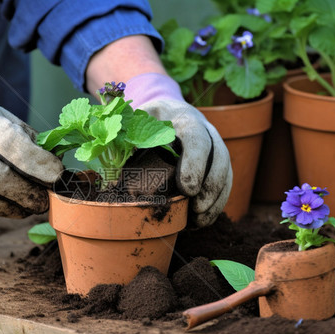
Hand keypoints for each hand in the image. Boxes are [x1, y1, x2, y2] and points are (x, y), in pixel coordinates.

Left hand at [125, 73, 231, 226]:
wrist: (164, 112)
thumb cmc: (144, 119)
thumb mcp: (133, 119)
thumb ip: (123, 136)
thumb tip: (109, 164)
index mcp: (182, 117)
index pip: (196, 137)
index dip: (195, 163)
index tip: (187, 189)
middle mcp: (206, 129)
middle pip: (220, 156)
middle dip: (211, 186)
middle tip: (196, 208)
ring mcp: (215, 145)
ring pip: (226, 172)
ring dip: (216, 199)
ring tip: (200, 220)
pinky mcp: (217, 162)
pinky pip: (225, 183)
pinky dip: (216, 203)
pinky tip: (201, 220)